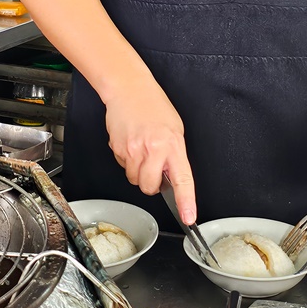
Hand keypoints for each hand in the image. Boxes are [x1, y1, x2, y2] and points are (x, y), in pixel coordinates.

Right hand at [104, 76, 196, 223]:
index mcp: (172, 144)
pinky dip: (127, 160)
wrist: (129, 89)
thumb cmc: (154, 106)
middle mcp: (153, 149)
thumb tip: (170, 176)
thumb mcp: (174, 129)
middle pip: (149, 187)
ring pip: (134, 179)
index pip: (182, 179)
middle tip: (153, 166)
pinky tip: (131, 143)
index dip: (186, 201)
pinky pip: (123, 166)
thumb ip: (174, 154)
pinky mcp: (117, 149)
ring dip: (138, 171)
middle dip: (151, 183)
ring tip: (141, 149)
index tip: (188, 217)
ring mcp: (133, 150)